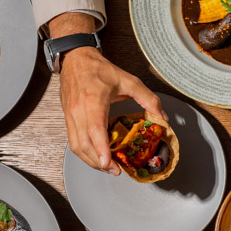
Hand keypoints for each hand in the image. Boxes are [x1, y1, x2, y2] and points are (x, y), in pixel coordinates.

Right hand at [49, 12, 166, 175]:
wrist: (76, 59)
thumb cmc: (100, 70)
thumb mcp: (130, 81)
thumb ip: (149, 99)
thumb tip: (163, 118)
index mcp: (93, 101)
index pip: (94, 130)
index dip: (100, 149)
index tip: (107, 163)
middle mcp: (78, 111)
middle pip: (84, 144)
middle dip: (99, 162)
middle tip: (116, 171)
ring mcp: (70, 116)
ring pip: (76, 146)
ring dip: (90, 160)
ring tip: (107, 167)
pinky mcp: (67, 118)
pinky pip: (73, 141)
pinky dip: (84, 152)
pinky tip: (97, 156)